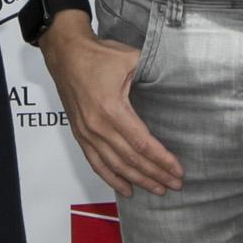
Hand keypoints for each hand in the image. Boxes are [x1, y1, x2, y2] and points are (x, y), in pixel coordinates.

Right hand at [39, 19, 181, 194]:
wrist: (66, 53)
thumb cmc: (98, 55)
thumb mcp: (129, 59)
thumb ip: (152, 71)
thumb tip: (177, 79)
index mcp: (111, 108)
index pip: (141, 142)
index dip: (161, 159)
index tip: (177, 169)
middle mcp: (97, 125)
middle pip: (131, 158)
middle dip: (155, 174)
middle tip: (175, 184)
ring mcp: (86, 133)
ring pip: (115, 165)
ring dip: (138, 180)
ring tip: (158, 189)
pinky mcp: (79, 134)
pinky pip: (96, 163)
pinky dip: (111, 178)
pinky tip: (126, 189)